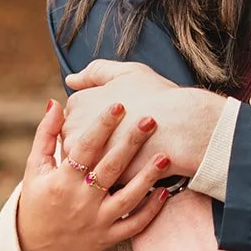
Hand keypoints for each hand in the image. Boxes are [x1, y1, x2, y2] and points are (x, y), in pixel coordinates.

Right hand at [16, 99, 171, 250]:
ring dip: (148, 177)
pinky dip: (151, 211)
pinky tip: (165, 191)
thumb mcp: (34, 169)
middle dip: (131, 143)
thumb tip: (55, 103)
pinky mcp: (108, 237)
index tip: (119, 105)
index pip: (84, 148)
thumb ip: (46, 135)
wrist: (35, 248)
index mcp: (61, 181)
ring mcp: (96, 221)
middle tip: (151, 119)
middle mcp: (80, 201)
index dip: (101, 126)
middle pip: (111, 168)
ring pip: (128, 198)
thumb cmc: (37, 200)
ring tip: (165, 155)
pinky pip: (134, 225)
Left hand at [63, 60, 223, 182]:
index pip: (73, 114)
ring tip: (123, 151)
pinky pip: (101, 178)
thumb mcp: (126, 72)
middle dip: (92, 139)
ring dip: (99, 158)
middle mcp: (73, 131)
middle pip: (74, 139)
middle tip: (118, 135)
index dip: (94, 116)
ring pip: (84, 161)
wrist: (180, 127)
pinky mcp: (100, 178)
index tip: (116, 117)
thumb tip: (71, 80)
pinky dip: (111, 173)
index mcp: (78, 104)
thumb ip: (95, 72)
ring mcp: (85, 158)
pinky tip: (128, 165)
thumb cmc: (157, 96)